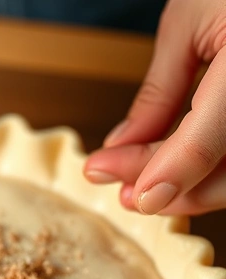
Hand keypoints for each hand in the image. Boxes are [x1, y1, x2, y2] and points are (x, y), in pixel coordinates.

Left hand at [84, 0, 225, 214]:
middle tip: (122, 192)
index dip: (170, 176)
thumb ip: (160, 92)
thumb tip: (124, 144)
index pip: (211, 138)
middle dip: (174, 187)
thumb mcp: (189, 23)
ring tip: (140, 181)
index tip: (134, 198)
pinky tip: (174, 165)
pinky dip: (212, 165)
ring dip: (194, 186)